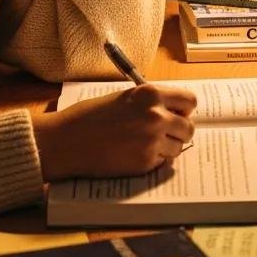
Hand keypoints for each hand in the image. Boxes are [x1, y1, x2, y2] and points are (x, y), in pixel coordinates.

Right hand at [32, 83, 197, 180]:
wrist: (67, 140)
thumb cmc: (90, 116)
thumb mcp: (125, 98)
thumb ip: (150, 103)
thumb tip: (172, 112)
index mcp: (151, 94)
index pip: (189, 100)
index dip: (184, 109)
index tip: (177, 114)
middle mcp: (157, 116)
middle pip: (188, 127)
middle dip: (178, 132)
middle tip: (164, 134)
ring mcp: (152, 141)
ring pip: (178, 148)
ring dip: (167, 148)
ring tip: (144, 144)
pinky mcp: (145, 163)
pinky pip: (161, 162)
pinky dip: (152, 160)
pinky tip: (133, 154)